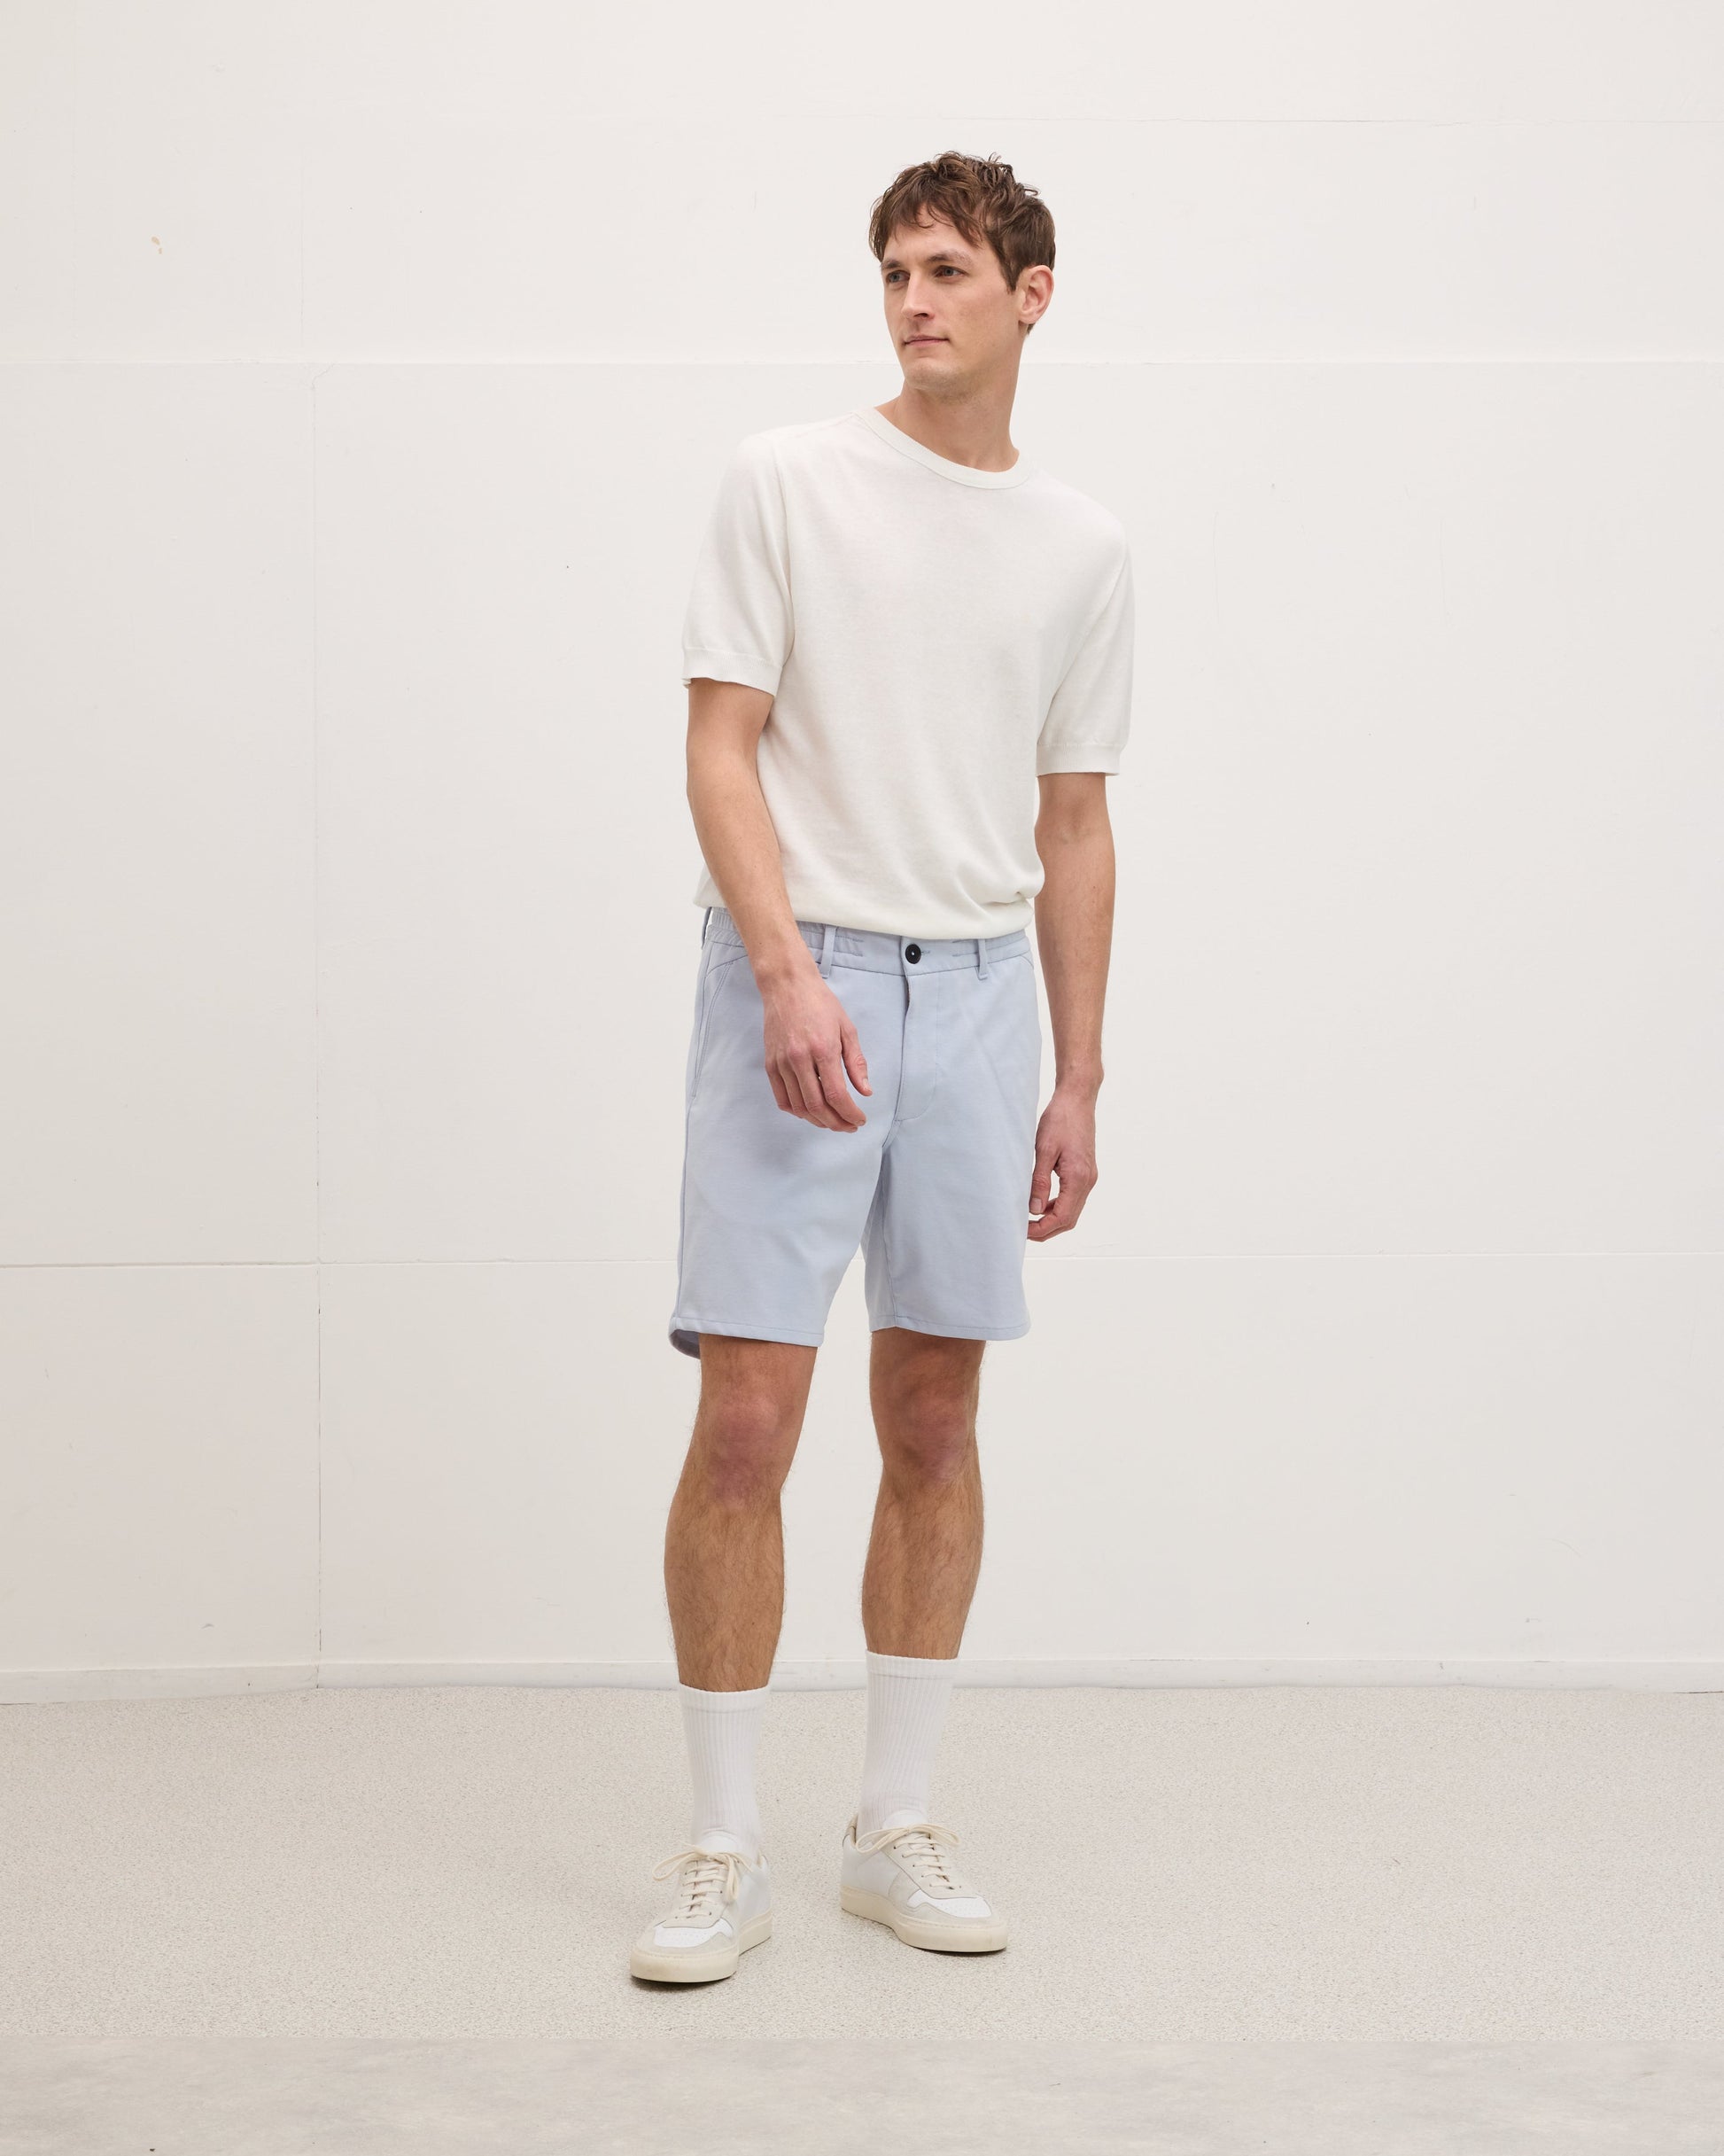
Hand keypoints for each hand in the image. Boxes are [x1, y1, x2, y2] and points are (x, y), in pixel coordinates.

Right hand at [760, 960, 872, 1129]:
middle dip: (836, 1122)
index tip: (859, 1120)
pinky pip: (781, 1098)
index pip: (836, 1094)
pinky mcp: (770, 1064)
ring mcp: (782, 1063)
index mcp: (823, 1049)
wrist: (787, 986)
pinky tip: (809, 1112)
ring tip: (832, 1121)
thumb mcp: (847, 1029)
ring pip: (799, 1106)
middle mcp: (799, 1059)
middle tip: (849, 1126)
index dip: (849, 1113)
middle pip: (817, 1106)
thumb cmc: (820, 1003)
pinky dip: (796, 1111)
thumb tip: (865, 1091)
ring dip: (817, 1120)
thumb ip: (856, 1063)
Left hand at [1028, 1089, 1097, 1238]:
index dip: (1042, 1229)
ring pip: (1071, 1210)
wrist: (1077, 1100)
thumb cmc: (1060, 1120)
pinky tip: (1040, 1203)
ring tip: (1029, 1220)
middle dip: (1046, 1229)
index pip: (1062, 1217)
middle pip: (1068, 1219)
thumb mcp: (1044, 1150)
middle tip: (1023, 1231)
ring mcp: (1088, 1177)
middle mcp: (1088, 1181)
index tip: (1023, 1231)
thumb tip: (1034, 1209)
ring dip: (1051, 1219)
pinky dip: (1057, 1206)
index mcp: (1079, 1178)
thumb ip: (1039, 1181)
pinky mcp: (1085, 1172)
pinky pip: (1072, 1198)